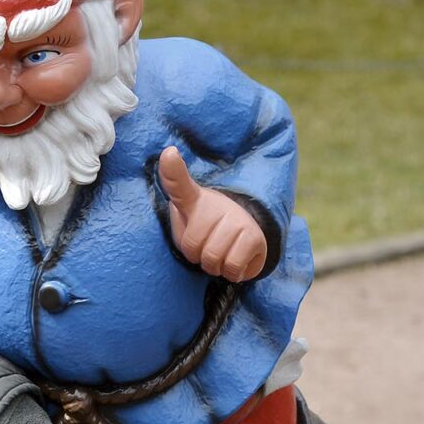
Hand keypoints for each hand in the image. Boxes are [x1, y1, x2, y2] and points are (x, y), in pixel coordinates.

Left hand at [159, 146, 266, 281]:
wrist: (244, 239)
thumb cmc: (205, 228)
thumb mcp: (183, 212)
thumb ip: (173, 188)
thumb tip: (169, 151)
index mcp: (193, 200)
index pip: (179, 184)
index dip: (172, 170)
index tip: (168, 152)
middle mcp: (217, 206)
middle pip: (193, 248)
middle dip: (197, 257)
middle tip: (206, 245)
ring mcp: (238, 220)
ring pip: (213, 260)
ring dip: (214, 266)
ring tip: (220, 252)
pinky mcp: (255, 237)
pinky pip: (232, 266)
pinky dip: (231, 272)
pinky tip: (235, 259)